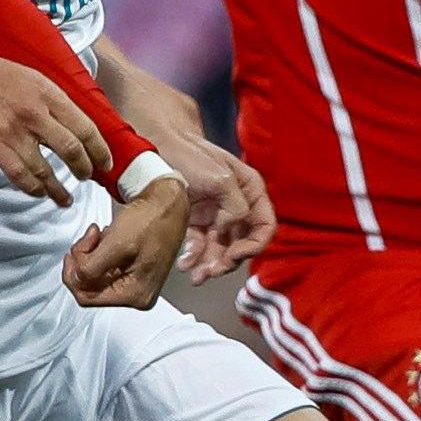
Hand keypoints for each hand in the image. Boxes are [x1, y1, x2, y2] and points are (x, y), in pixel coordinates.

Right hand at [0, 46, 110, 205]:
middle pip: (70, 150)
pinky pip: (19, 176)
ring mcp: (14, 133)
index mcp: (49, 96)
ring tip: (65, 199)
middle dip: (84, 169)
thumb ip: (59, 103)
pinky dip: (32, 188)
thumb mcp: (37, 79)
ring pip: (45, 170)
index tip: (106, 163)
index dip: (99, 149)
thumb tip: (83, 127)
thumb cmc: (2, 78)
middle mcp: (35, 115)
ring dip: (58, 189)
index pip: (85, 127)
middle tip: (87, 177)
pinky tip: (39, 192)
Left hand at [61, 175, 186, 309]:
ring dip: (90, 252)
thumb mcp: (117, 244)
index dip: (73, 275)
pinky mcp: (133, 270)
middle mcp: (138, 293)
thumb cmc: (153, 220)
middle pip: (90, 286)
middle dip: (83, 260)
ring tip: (98, 233)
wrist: (169, 203)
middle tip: (89, 237)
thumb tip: (75, 278)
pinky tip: (106, 236)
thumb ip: (91, 267)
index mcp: (136, 294)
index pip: (87, 297)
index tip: (72, 254)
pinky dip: (99, 250)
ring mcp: (136, 282)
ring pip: (95, 274)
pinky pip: (104, 266)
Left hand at [165, 132, 275, 280]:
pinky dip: (194, 257)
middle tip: (212, 272)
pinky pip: (200, 244)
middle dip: (228, 261)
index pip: (264, 226)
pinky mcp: (196, 220)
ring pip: (220, 248)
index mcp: (250, 190)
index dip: (253, 245)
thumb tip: (229, 229)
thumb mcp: (220, 178)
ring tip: (196, 275)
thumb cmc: (189, 154)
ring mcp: (216, 214)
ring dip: (210, 264)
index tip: (235, 255)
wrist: (155, 145)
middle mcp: (237, 204)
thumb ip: (235, 206)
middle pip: (242, 242)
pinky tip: (185, 263)